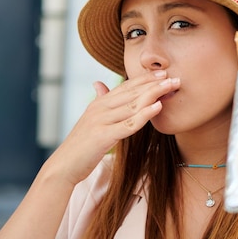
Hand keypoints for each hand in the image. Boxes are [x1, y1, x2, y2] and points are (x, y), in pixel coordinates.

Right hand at [42, 70, 179, 184]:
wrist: (63, 166)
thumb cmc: (80, 146)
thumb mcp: (90, 120)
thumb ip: (99, 102)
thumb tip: (98, 84)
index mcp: (98, 104)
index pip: (125, 86)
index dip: (144, 78)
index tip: (162, 72)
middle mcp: (100, 108)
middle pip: (132, 92)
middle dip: (154, 83)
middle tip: (174, 76)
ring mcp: (101, 121)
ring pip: (133, 104)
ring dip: (154, 93)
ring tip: (171, 86)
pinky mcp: (103, 136)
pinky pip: (128, 124)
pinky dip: (144, 114)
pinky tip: (157, 107)